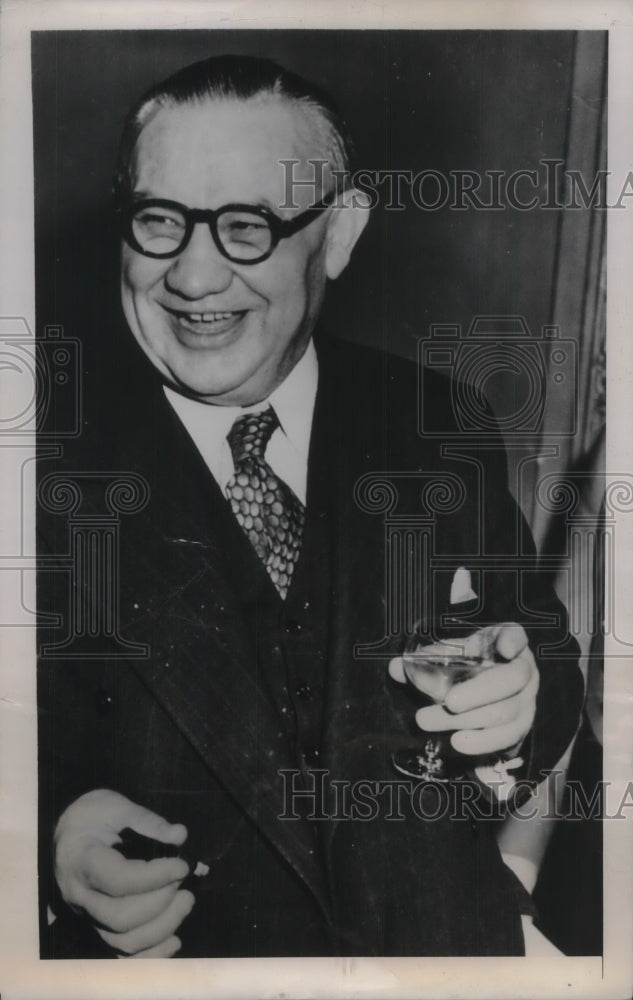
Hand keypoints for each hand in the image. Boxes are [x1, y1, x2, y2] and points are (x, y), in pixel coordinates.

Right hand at [54, 789, 193, 957]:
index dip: (155, 877)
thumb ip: (147, 821)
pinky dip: (150, 954)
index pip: (118, 880)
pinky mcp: (96, 926)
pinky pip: (121, 953)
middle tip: (183, 881)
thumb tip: (180, 835)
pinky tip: (174, 939)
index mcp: (81, 860)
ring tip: (186, 901)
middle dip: (161, 902)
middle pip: (120, 917)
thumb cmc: (91, 815)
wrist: (67, 832)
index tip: (182, 865)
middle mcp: (80, 895)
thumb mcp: (115, 806)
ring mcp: (86, 916)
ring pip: (122, 941)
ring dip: (162, 927)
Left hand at [389, 624, 538, 755]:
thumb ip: (426, 660)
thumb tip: (395, 668)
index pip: (515, 635)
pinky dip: (482, 742)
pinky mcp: (522, 725)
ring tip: (430, 721)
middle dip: (479, 692)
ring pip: (505, 712)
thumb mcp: (451, 656)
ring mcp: (528, 699)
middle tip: (448, 702)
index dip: (513, 640)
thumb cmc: (469, 667)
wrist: (489, 695)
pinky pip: (507, 737)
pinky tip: (458, 742)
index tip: (504, 647)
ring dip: (468, 721)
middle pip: (511, 680)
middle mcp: (524, 670)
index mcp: (507, 642)